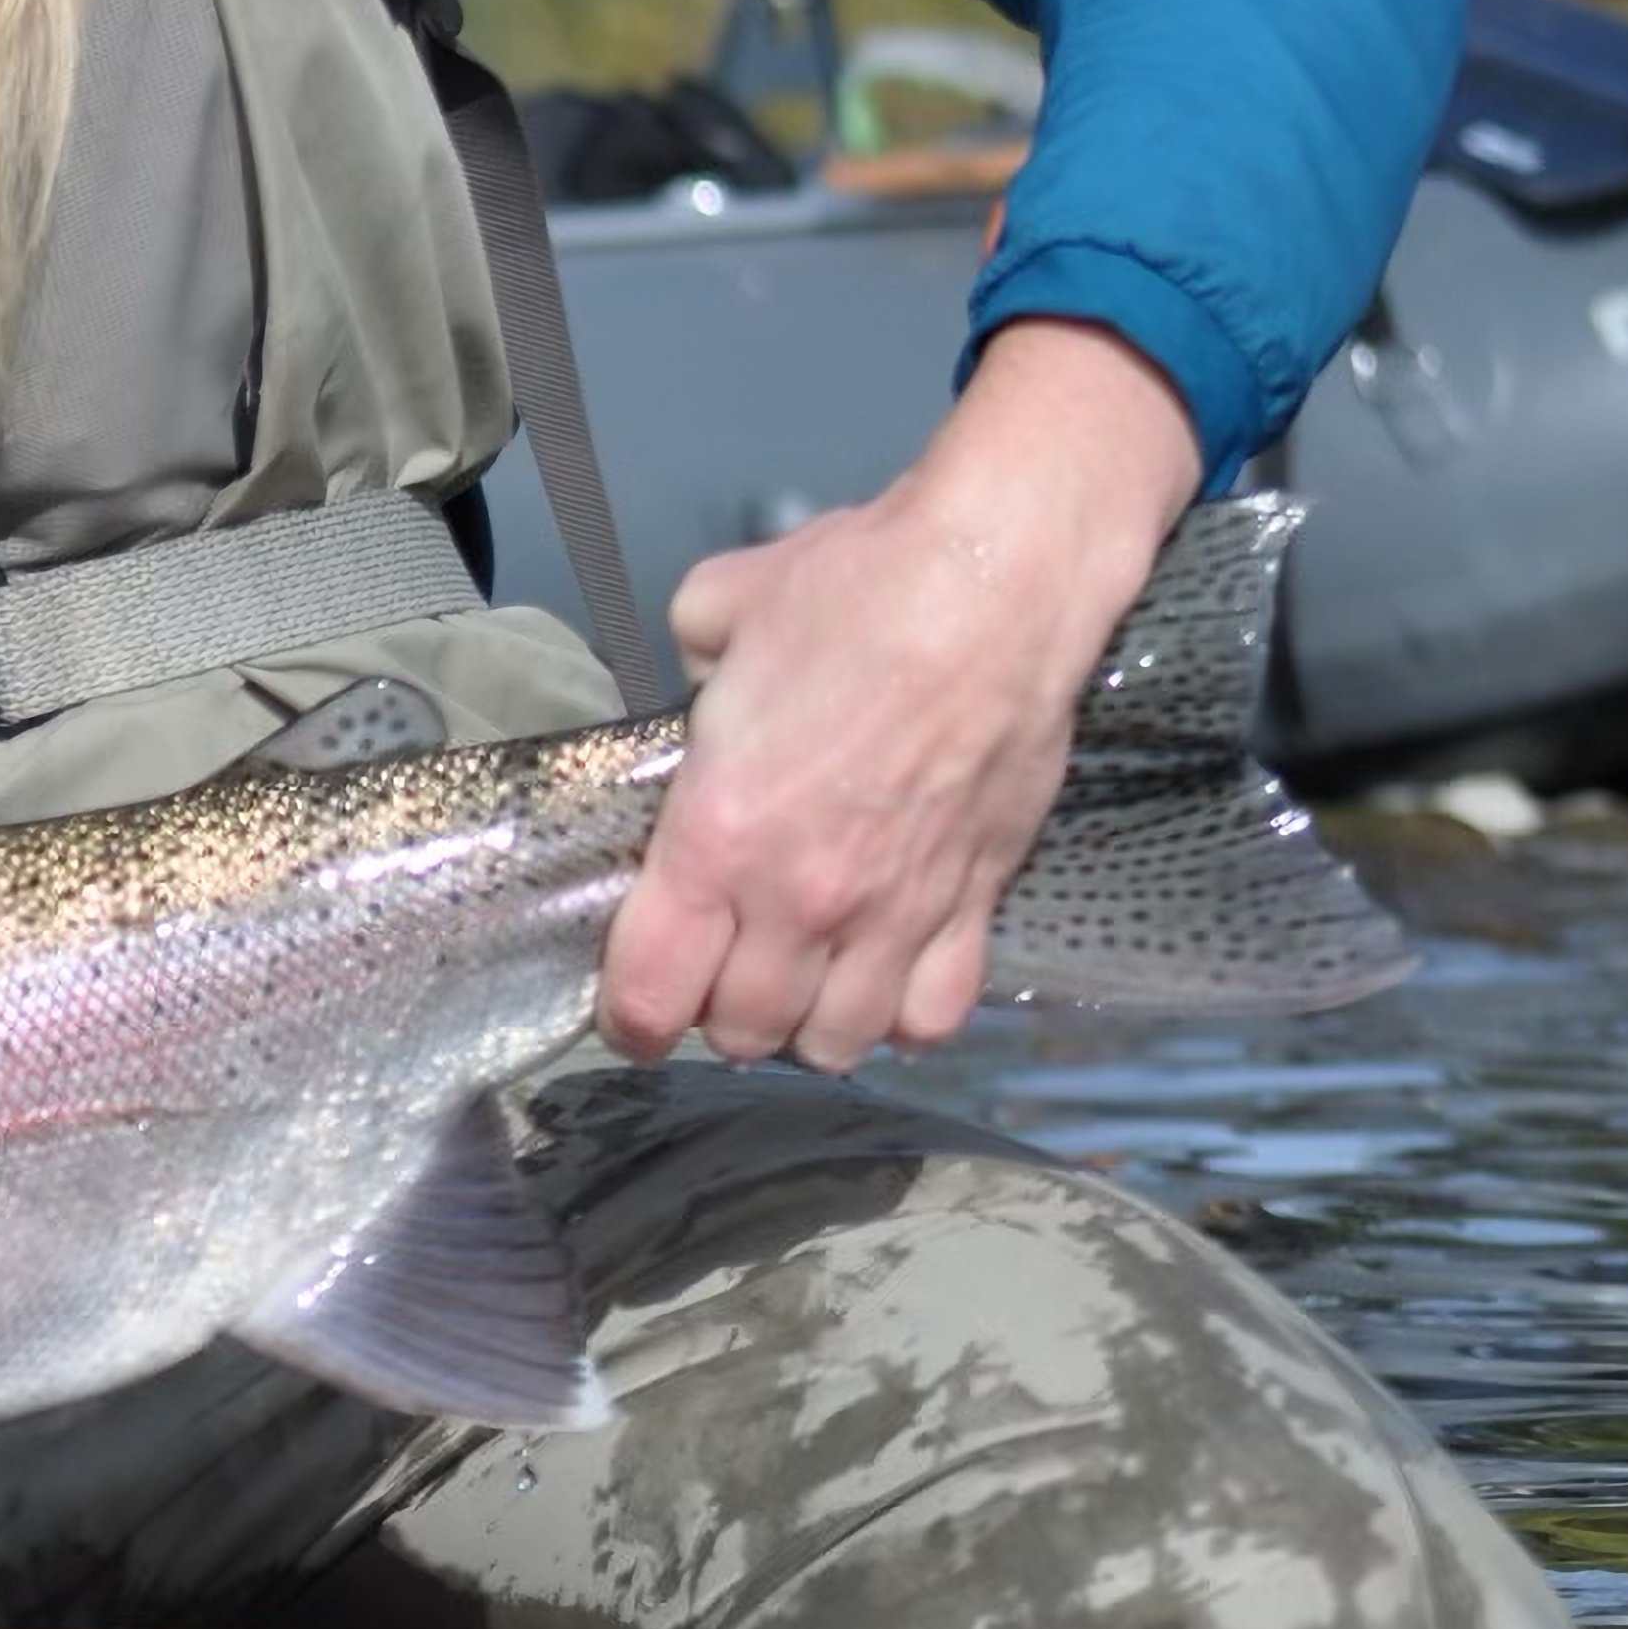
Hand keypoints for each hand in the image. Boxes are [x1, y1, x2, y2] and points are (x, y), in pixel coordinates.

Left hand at [598, 315, 1205, 1069]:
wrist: (996, 585)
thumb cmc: (850, 590)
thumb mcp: (713, 614)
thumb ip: (685, 680)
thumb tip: (699, 700)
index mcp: (718, 837)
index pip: (652, 991)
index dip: (630, 1018)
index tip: (631, 1009)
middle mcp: (802, 900)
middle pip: (744, 1032)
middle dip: (716, 1018)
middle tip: (717, 973)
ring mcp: (896, 914)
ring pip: (838, 1043)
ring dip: (806, 1028)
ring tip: (799, 982)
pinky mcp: (977, 904)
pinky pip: (934, 1016)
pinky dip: (903, 1017)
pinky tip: (885, 978)